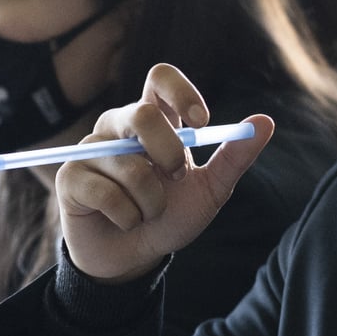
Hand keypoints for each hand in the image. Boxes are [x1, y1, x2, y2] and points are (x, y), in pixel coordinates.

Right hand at [54, 64, 273, 283]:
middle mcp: (119, 127)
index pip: (159, 78)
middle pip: (141, 115)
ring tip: (147, 213)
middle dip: (168, 152)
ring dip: (151, 202)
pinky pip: (105, 193)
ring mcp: (91, 150)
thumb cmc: (170, 217)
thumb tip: (266, 121)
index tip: (201, 122)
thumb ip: (235, 157)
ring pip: (128, 166)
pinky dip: (128, 216)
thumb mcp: (210, 190)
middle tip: (177, 177)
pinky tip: (124, 221)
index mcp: (154, 120)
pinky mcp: (71, 178)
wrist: (135, 258)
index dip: (180, 92)